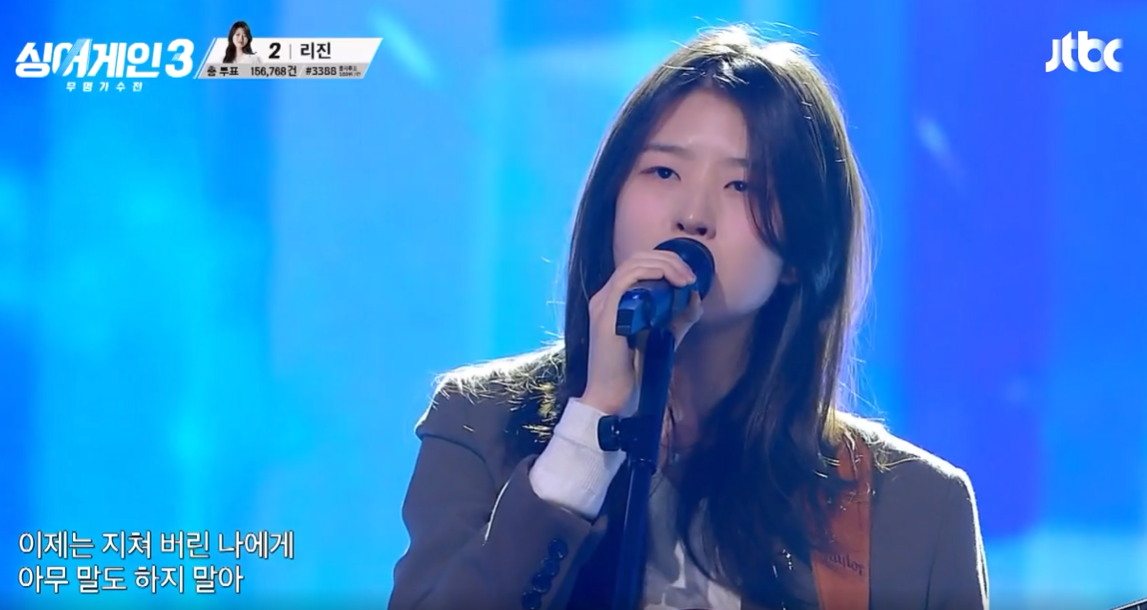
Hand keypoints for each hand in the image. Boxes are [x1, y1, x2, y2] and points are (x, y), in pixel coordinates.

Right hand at [578, 250, 703, 415]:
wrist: (614, 399)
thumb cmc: (634, 372)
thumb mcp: (663, 337)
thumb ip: (678, 317)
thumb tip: (695, 295)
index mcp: (614, 301)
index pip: (638, 266)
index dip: (667, 263)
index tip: (691, 278)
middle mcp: (604, 298)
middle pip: (637, 259)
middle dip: (670, 260)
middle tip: (692, 276)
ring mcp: (602, 304)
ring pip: (633, 264)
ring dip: (665, 265)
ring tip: (686, 279)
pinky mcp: (605, 314)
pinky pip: (626, 280)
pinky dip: (652, 273)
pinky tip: (671, 282)